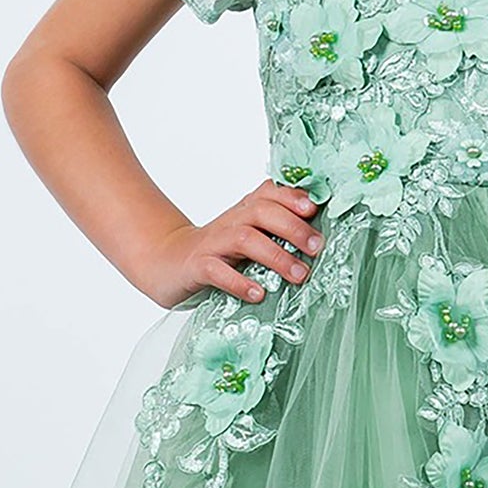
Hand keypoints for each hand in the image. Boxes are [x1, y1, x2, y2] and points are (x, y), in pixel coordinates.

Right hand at [140, 178, 323, 310]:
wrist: (166, 261)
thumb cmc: (219, 252)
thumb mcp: (249, 236)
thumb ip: (278, 232)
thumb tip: (322, 239)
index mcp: (245, 211)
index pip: (270, 193)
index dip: (292, 196)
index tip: (315, 208)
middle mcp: (231, 221)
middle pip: (262, 212)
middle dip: (293, 228)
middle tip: (318, 248)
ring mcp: (212, 243)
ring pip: (244, 239)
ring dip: (276, 256)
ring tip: (299, 275)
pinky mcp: (197, 267)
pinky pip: (217, 271)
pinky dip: (239, 282)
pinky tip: (258, 294)